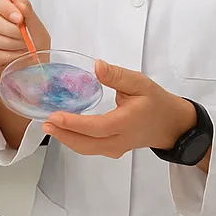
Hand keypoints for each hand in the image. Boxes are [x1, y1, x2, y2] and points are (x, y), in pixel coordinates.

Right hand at [0, 0, 50, 81]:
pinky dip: (5, 57)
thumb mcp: (35, 24)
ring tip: (21, 47)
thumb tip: (19, 5)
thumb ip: (27, 10)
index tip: (18, 18)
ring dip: (9, 44)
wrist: (30, 65)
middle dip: (9, 28)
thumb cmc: (31, 41)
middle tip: (23, 36)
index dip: (2, 4)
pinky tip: (13, 57)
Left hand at [40, 61, 199, 162]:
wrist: (170, 124)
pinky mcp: (112, 150)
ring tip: (50, 126)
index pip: (95, 127)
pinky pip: (90, 148)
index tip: (55, 116)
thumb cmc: (156, 103)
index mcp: (125, 123)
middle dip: (63, 134)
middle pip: (86, 143)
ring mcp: (115, 149)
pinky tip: (64, 130)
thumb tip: (97, 66)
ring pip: (86, 149)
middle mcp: (118, 140)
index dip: (73, 124)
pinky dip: (75, 140)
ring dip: (66, 139)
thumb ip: (117, 76)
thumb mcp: (140, 83)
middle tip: (45, 122)